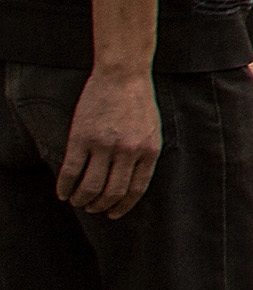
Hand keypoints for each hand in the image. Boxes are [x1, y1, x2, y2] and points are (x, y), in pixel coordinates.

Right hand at [57, 67, 161, 217]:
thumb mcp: (152, 130)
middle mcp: (127, 151)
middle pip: (111, 193)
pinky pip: (71, 172)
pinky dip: (65, 187)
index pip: (135, 190)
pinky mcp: (82, 138)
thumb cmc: (138, 102)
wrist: (123, 75)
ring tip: (77, 202)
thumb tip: (132, 184)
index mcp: (148, 151)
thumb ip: (144, 155)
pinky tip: (62, 193)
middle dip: (100, 206)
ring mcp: (104, 145)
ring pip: (90, 187)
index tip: (113, 214)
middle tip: (92, 208)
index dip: (122, 206)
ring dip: (81, 200)